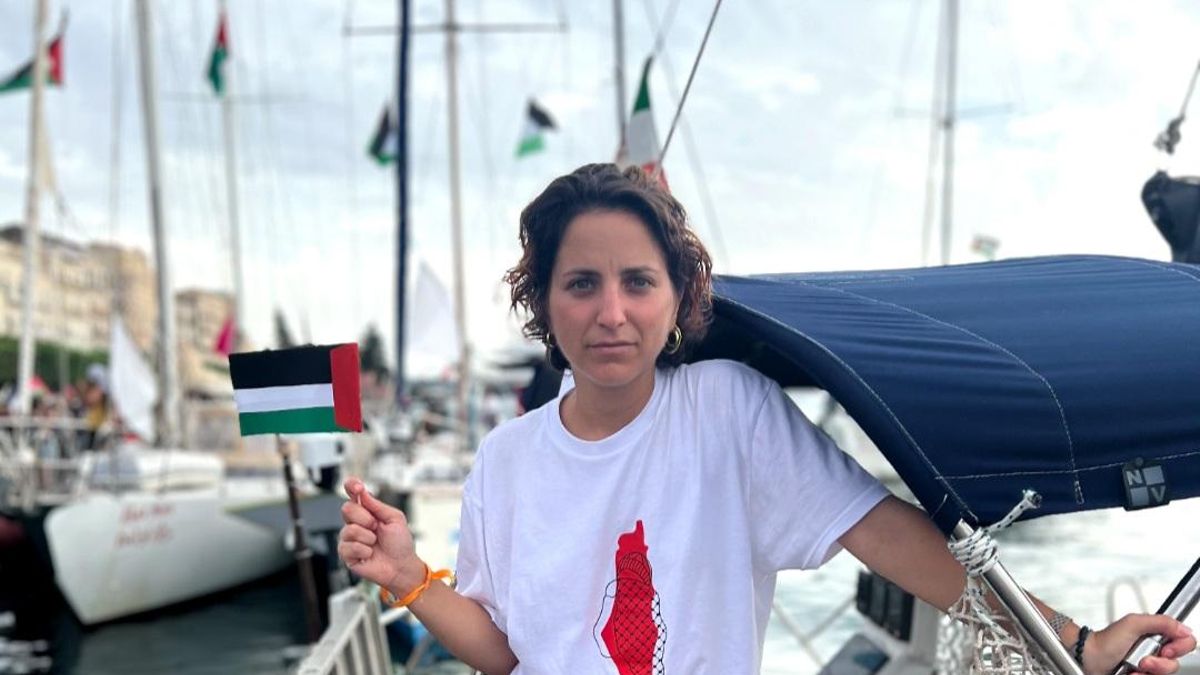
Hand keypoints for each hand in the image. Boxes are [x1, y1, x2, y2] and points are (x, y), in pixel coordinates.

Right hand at [338, 478, 425, 595]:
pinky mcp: (346, 554)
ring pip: (348, 529)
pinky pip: (348, 547)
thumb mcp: (395, 519)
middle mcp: (355, 523)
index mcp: (367, 511)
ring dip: (367, 537)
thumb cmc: (400, 543)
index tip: (357, 487)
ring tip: (375, 543)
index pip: (353, 494)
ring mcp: (349, 538)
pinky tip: (369, 554)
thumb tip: (363, 493)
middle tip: (376, 528)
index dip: (351, 486)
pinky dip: (364, 551)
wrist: (401, 566)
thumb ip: (378, 505)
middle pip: (347, 509)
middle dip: (365, 519)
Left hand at [1085, 613, 1194, 674]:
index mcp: (1155, 634)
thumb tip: (1182, 627)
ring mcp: (1147, 666)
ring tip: (1135, 667)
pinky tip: (1130, 674)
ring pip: (1164, 674)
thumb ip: (1159, 621)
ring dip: (1149, 672)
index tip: (1165, 649)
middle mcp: (1153, 650)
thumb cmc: (1104, 641)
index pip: (1184, 641)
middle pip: (1175, 662)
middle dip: (1161, 664)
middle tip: (1145, 660)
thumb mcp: (1132, 624)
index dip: (1179, 646)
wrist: (1087, 659)